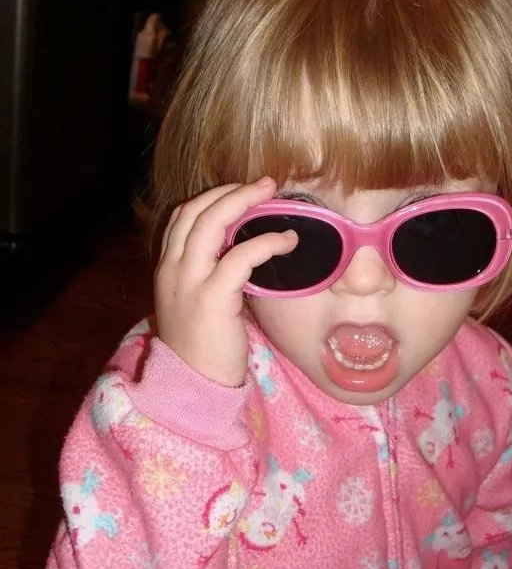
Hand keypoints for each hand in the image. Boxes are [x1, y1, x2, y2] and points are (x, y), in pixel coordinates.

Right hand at [154, 178, 297, 386]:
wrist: (193, 386)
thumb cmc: (204, 345)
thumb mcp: (198, 300)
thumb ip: (211, 272)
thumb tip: (247, 246)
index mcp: (167, 268)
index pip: (182, 216)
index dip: (212, 196)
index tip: (241, 190)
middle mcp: (172, 269)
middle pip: (195, 211)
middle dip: (231, 190)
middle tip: (265, 182)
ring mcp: (189, 282)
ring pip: (212, 223)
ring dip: (244, 202)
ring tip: (272, 194)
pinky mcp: (213, 298)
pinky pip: (241, 256)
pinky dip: (266, 242)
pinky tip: (287, 241)